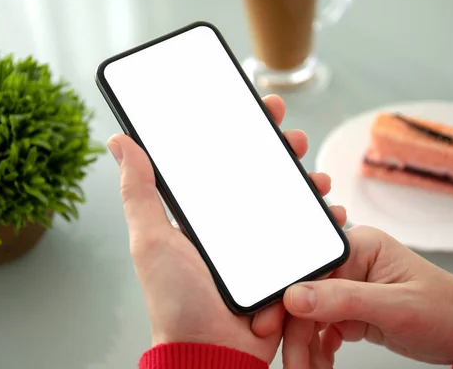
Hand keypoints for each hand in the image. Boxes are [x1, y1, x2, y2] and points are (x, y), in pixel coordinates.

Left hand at [107, 94, 347, 363]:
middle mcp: (234, 225)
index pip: (225, 161)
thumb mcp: (151, 239)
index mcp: (205, 214)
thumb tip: (120, 141)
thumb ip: (139, 191)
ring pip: (290, 202)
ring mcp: (262, 245)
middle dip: (281, 151)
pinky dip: (323, 221)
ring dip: (306, 182)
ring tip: (314, 175)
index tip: (259, 109)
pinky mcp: (284, 266)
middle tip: (291, 136)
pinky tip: (331, 210)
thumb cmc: (176, 301)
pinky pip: (308, 237)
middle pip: (262, 176)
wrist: (210, 352)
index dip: (243, 132)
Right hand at [282, 225, 452, 367]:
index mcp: (359, 247)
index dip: (286, 298)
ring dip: (305, 345)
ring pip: (310, 316)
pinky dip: (318, 348)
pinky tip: (320, 362)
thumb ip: (344, 299)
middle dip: (295, 332)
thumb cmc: (444, 309)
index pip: (310, 269)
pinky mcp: (350, 309)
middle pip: (305, 295)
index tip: (269, 326)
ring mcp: (348, 287)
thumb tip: (295, 297)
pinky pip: (322, 327)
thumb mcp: (395, 306)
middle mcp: (349, 264)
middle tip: (292, 362)